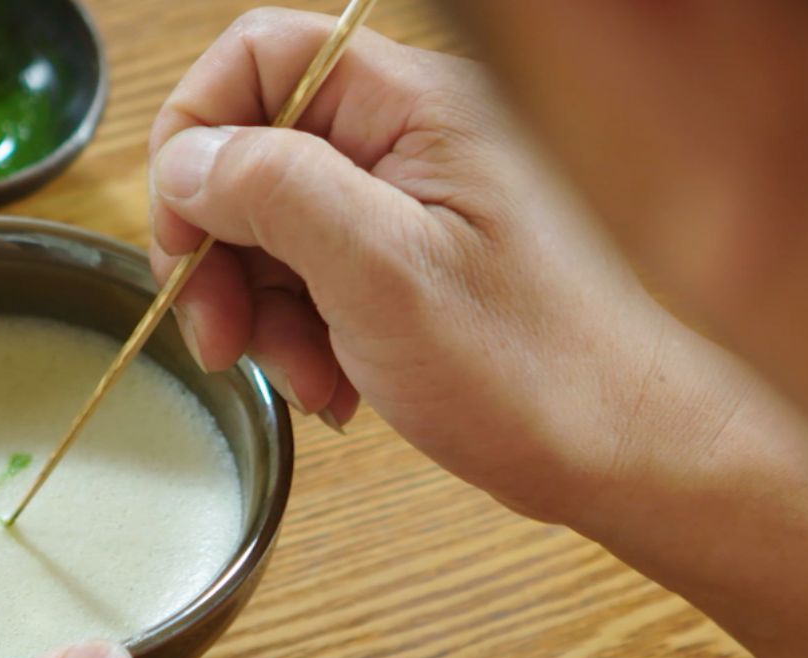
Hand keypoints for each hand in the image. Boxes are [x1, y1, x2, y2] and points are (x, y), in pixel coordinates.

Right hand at [148, 8, 754, 525]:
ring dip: (265, 311)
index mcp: (412, 107)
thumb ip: (274, 190)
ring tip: (305, 378)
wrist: (624, 450)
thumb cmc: (532, 367)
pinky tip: (334, 388)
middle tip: (221, 335)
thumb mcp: (382, 273)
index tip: (183, 235)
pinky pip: (321, 279)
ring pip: (280, 228)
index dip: (196, 136)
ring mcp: (414, 205)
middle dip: (224, 249)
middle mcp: (412, 140)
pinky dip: (307, 336)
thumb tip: (187, 158)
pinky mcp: (416, 265)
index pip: (258, 57)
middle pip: (258, 151)